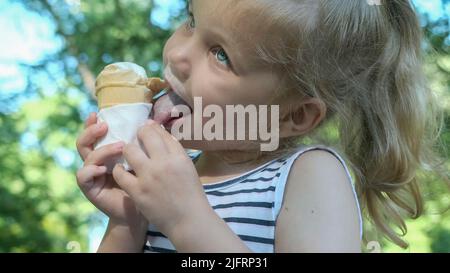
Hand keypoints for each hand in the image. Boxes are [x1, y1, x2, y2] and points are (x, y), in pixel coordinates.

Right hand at [75, 113, 146, 228]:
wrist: (141, 212)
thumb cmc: (145, 184)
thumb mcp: (144, 161)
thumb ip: (141, 145)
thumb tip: (150, 122)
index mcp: (107, 153)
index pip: (96, 135)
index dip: (93, 123)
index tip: (100, 113)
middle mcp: (96, 162)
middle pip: (84, 141)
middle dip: (91, 131)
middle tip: (105, 126)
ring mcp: (92, 175)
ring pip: (87, 156)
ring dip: (103, 149)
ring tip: (120, 147)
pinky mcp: (90, 189)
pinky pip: (83, 176)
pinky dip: (91, 170)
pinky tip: (103, 169)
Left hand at [112, 120, 211, 237]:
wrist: (188, 220)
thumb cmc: (191, 194)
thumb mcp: (187, 167)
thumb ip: (175, 150)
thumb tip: (160, 132)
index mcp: (178, 156)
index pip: (160, 132)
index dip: (150, 127)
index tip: (146, 129)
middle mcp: (164, 163)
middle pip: (145, 135)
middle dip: (138, 134)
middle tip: (136, 140)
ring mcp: (149, 177)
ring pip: (129, 150)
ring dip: (128, 150)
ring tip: (129, 155)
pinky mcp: (137, 192)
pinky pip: (120, 173)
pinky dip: (119, 170)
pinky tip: (121, 171)